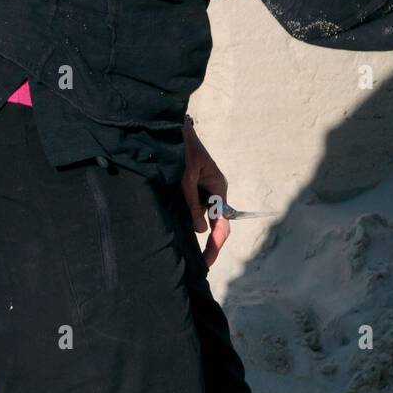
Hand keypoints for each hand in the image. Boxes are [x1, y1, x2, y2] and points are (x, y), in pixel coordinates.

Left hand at [181, 119, 229, 269]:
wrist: (170, 130)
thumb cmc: (181, 151)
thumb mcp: (186, 179)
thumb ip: (192, 205)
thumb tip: (201, 230)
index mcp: (218, 187)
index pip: (222, 221)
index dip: (216, 243)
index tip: (207, 261)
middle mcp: (212, 190)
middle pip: (212, 220)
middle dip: (203, 238)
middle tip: (195, 262)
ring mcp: (201, 189)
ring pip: (199, 214)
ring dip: (189, 223)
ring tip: (178, 240)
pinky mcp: (190, 186)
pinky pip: (190, 205)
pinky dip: (183, 214)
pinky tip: (173, 222)